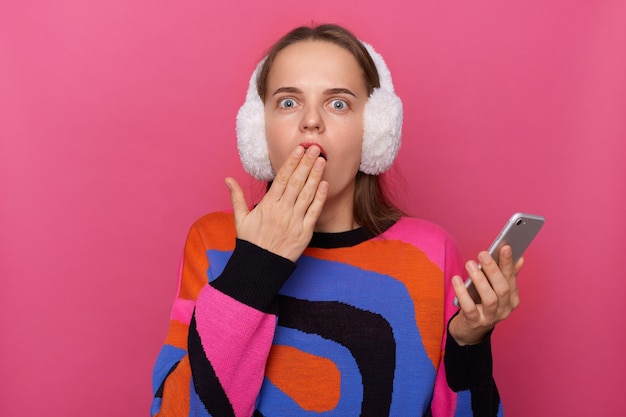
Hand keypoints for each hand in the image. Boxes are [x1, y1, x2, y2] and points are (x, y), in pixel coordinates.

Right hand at [225, 145, 327, 261]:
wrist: (260, 267)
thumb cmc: (251, 242)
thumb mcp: (240, 219)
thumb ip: (237, 197)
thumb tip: (228, 179)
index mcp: (267, 205)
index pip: (282, 178)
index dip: (291, 162)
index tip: (299, 149)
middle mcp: (282, 210)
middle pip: (296, 182)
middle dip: (306, 163)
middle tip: (315, 148)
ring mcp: (294, 221)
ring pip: (307, 194)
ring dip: (315, 176)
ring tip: (322, 161)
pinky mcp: (304, 233)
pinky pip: (314, 212)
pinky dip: (319, 198)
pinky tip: (324, 184)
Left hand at [449, 245, 522, 344]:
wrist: (470, 330)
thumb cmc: (482, 303)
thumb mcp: (495, 290)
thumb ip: (506, 275)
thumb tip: (519, 257)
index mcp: (512, 299)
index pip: (511, 278)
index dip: (508, 263)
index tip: (505, 246)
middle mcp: (504, 309)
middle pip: (502, 288)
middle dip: (493, 270)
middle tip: (483, 254)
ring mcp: (490, 317)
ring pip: (489, 298)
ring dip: (479, 279)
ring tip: (470, 264)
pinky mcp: (474, 322)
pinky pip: (469, 307)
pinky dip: (462, 292)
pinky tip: (456, 279)